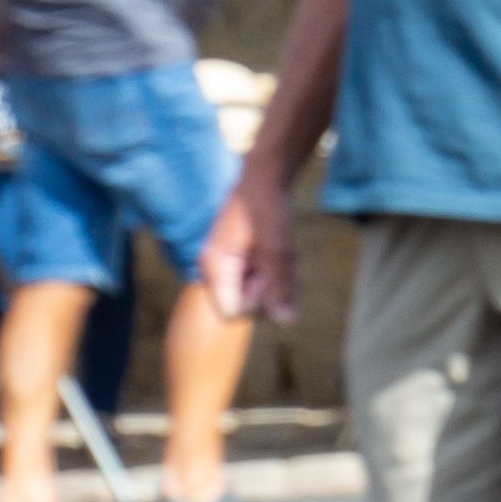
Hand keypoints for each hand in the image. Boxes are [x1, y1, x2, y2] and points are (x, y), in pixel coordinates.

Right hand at [202, 171, 299, 320]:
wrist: (265, 178)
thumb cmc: (267, 209)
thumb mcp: (278, 249)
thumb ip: (280, 286)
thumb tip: (286, 322)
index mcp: (214, 269)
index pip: (231, 313)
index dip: (257, 303)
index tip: (266, 276)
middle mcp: (215, 271)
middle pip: (248, 304)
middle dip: (271, 287)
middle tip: (279, 258)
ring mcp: (227, 267)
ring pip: (260, 292)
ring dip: (278, 276)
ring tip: (280, 250)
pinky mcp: (240, 263)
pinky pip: (264, 280)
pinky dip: (278, 269)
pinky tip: (281, 250)